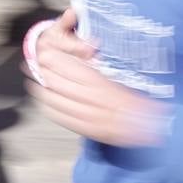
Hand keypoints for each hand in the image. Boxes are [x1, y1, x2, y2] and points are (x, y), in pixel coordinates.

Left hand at [26, 9, 167, 146]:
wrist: (150, 126)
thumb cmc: (136, 98)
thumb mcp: (118, 78)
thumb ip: (96, 71)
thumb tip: (79, 55)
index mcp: (103, 83)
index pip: (71, 67)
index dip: (54, 59)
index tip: (44, 52)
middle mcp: (94, 99)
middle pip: (59, 83)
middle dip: (43, 72)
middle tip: (32, 65)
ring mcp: (90, 116)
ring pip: (57, 101)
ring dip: (42, 90)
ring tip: (33, 82)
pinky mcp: (87, 129)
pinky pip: (62, 118)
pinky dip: (50, 108)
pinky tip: (44, 102)